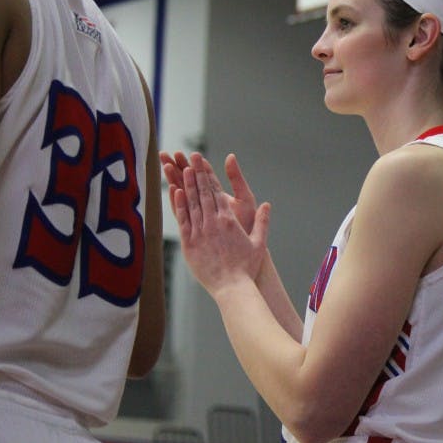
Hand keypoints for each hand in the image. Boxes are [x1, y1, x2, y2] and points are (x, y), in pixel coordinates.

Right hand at [161, 151, 257, 231]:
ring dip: (174, 179)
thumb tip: (230, 156)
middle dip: (179, 167)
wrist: (244, 254)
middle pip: (191, 183)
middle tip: (167, 153)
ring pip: (185, 195)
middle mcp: (209, 206)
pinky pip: (184, 212)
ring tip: (165, 165)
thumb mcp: (245, 199)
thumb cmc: (248, 227)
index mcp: (220, 197)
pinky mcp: (194, 229)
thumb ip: (236, 179)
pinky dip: (178, 201)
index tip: (189, 153)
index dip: (197, 165)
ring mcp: (201, 217)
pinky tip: (172, 188)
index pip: (206, 177)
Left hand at [168, 152, 270, 296]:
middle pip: (202, 192)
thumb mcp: (259, 243)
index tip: (201, 161)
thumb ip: (262, 222)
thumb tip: (268, 205)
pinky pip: (182, 220)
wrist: (232, 287)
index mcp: (229, 220)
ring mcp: (199, 232)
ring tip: (181, 168)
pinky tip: (175, 192)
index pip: (216, 192)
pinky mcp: (189, 243)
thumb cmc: (246, 267)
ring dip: (186, 184)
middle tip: (190, 156)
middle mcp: (212, 223)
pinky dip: (178, 205)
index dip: (207, 174)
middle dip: (196, 172)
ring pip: (191, 203)